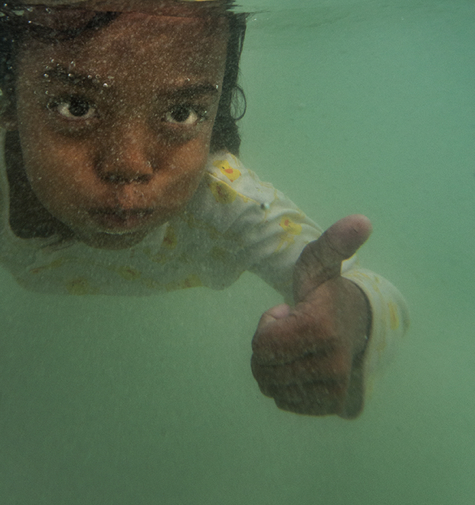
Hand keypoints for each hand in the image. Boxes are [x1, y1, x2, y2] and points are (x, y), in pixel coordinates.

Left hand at [251, 215, 371, 418]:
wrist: (355, 325)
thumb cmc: (325, 290)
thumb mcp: (320, 262)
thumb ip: (333, 242)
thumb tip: (362, 220)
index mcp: (322, 330)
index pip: (262, 346)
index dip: (267, 326)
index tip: (287, 312)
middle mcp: (332, 366)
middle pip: (262, 368)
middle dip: (267, 346)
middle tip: (291, 330)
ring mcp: (333, 390)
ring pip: (270, 386)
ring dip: (274, 365)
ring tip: (297, 345)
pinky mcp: (331, 405)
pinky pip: (283, 400)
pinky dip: (285, 384)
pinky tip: (303, 364)